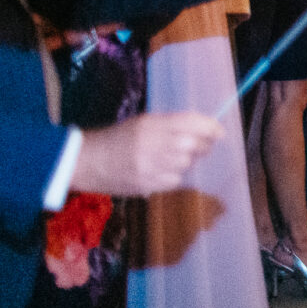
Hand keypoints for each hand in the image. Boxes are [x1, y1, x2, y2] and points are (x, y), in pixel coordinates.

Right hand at [70, 112, 223, 196]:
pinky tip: (161, 170)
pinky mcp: (147, 185)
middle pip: (194, 145)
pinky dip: (174, 176)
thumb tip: (206, 128)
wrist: (86, 161)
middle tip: (200, 145)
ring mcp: (150, 166)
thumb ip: (172, 124)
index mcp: (152, 124)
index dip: (211, 127)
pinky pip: (175, 180)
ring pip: (187, 164)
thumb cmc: (118, 138)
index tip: (219, 132)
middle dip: (203, 145)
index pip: (192, 123)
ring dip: (187, 160)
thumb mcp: (144, 122)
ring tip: (171, 157)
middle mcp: (153, 144)